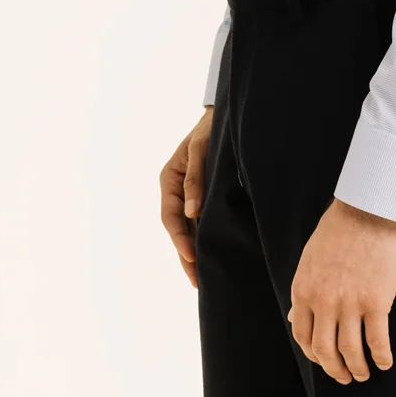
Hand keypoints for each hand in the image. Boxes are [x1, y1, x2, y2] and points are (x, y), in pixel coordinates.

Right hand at [159, 107, 214, 287]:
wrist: (227, 114)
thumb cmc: (210, 128)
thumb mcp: (201, 148)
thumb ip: (195, 178)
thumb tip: (192, 213)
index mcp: (168, 179)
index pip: (171, 217)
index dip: (180, 239)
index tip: (192, 258)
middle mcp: (176, 190)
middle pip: (178, 229)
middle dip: (186, 255)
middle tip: (196, 282)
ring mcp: (189, 194)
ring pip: (189, 229)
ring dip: (195, 251)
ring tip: (203, 278)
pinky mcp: (203, 195)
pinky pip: (200, 221)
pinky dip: (204, 238)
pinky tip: (212, 254)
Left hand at [288, 197, 395, 382]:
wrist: (368, 209)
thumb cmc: (340, 228)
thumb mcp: (310, 258)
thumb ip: (303, 290)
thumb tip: (294, 317)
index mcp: (303, 290)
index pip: (302, 336)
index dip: (313, 355)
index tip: (324, 360)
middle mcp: (323, 302)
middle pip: (325, 351)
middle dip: (335, 369)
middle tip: (344, 375)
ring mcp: (350, 304)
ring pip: (350, 352)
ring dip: (358, 368)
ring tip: (364, 372)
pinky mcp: (376, 302)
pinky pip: (377, 341)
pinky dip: (381, 357)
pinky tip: (384, 362)